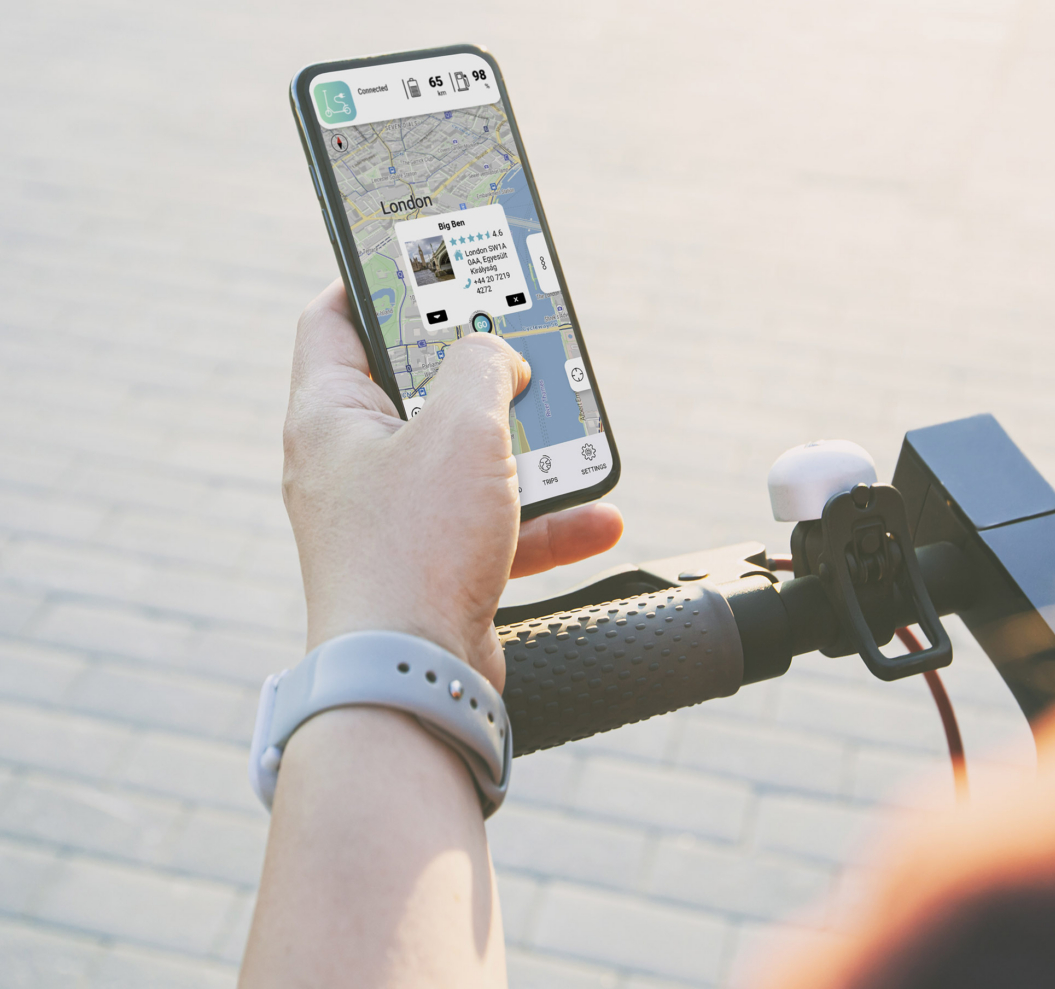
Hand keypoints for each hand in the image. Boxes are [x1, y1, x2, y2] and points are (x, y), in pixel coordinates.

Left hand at [282, 281, 623, 687]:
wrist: (413, 680)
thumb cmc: (415, 549)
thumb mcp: (461, 428)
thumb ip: (485, 367)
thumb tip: (499, 357)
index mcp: (329, 417)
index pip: (334, 318)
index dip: (376, 278)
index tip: (424, 257)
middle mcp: (353, 465)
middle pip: (417, 388)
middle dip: (482, 369)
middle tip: (523, 343)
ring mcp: (394, 520)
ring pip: (466, 459)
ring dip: (528, 448)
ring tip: (575, 432)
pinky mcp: (434, 566)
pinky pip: (494, 525)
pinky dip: (543, 520)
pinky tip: (597, 514)